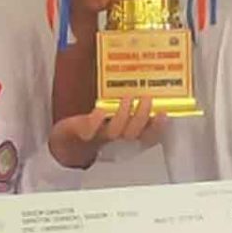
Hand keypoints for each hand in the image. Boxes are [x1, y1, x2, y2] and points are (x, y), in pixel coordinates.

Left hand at [48, 97, 165, 167]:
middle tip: (147, 98)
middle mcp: (115, 140)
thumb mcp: (117, 120)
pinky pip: (90, 131)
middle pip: (133, 133)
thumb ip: (132, 110)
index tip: (164, 113)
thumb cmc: (97, 129)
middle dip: (141, 117)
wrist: (68, 144)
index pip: (147, 136)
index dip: (157, 127)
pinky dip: (95, 122)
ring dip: (123, 116)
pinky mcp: (81, 133)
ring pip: (115, 131)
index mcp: (127, 137)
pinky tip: (100, 111)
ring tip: (127, 98)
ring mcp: (99, 137)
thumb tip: (149, 88)